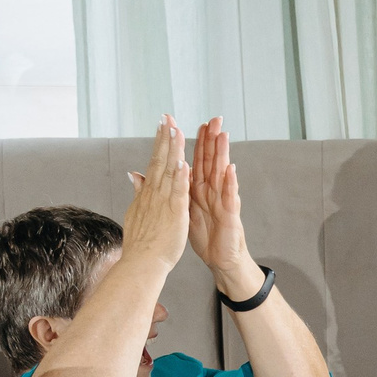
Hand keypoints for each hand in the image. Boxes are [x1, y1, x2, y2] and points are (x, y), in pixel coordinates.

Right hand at [120, 116, 190, 271]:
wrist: (141, 263)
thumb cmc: (141, 243)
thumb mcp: (136, 212)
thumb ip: (138, 192)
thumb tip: (134, 175)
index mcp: (149, 194)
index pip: (155, 163)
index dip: (159, 143)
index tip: (162, 125)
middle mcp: (154, 194)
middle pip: (160, 161)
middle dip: (165, 138)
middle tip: (168, 117)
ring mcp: (163, 203)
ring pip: (169, 172)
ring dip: (172, 151)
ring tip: (175, 130)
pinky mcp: (174, 214)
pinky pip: (178, 193)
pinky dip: (180, 178)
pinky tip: (183, 162)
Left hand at [187, 117, 261, 298]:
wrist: (220, 257)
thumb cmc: (204, 235)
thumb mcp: (181, 210)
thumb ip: (169, 189)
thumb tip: (146, 175)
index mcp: (200, 189)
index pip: (196, 160)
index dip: (193, 142)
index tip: (189, 123)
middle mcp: (213, 191)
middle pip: (212, 161)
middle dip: (212, 140)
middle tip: (214, 119)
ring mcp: (223, 201)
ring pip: (223, 173)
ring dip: (223, 154)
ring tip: (223, 135)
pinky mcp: (231, 215)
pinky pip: (230, 197)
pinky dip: (230, 183)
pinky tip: (230, 170)